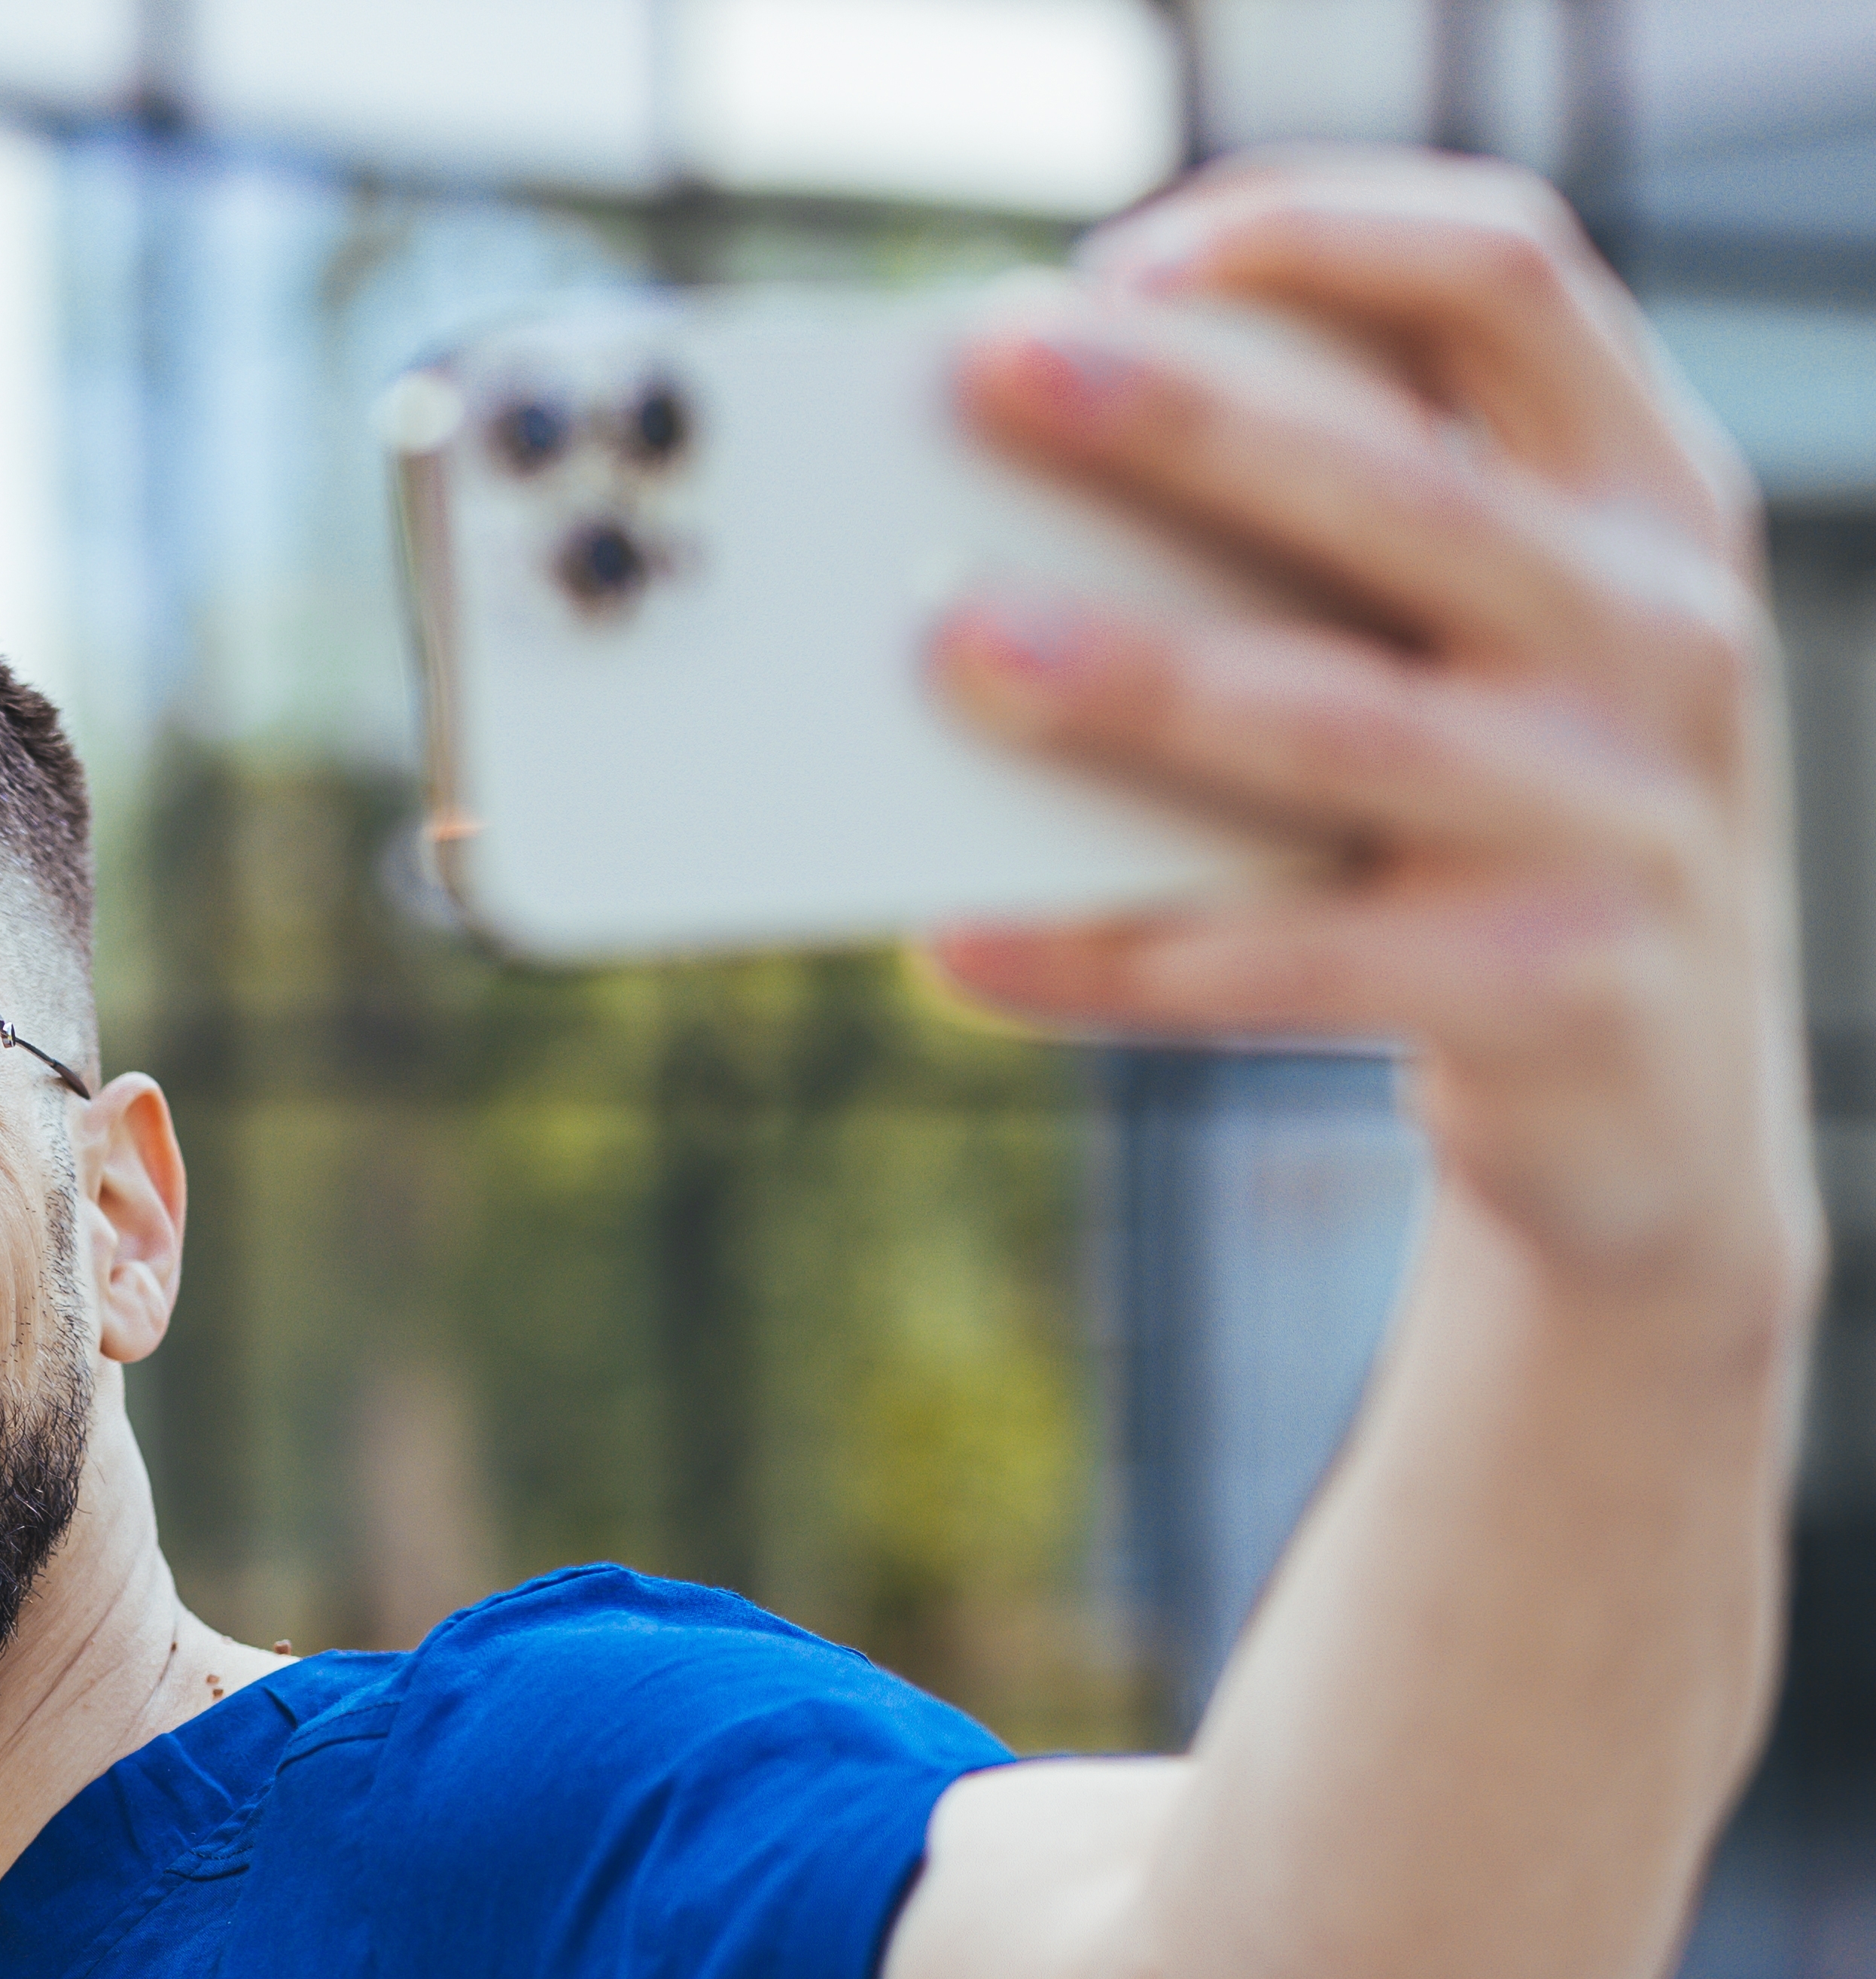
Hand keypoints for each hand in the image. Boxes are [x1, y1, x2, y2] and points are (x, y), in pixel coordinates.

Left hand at [927, 150, 1815, 1328]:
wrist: (1662, 1110)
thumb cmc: (1510, 823)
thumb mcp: (1498, 649)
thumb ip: (1347, 548)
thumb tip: (1035, 491)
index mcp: (1650, 494)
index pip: (1512, 278)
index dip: (1325, 233)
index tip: (1128, 256)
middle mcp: (1662, 631)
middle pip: (1398, 486)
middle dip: (1185, 421)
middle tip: (993, 371)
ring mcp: (1618, 816)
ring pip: (1333, 726)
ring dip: (1130, 677)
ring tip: (951, 641)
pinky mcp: (1546, 990)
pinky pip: (1277, 963)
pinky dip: (1102, 952)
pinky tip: (957, 937)